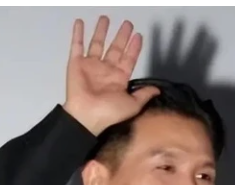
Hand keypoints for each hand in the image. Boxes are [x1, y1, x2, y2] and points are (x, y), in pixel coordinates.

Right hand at [63, 16, 160, 134]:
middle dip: (121, 36)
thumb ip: (144, 94)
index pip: (128, 59)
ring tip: (105, 18)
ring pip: (97, 44)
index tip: (138, 36)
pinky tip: (80, 22)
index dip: (134, 48)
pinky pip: (77, 46)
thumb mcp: (133, 104)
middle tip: (127, 24)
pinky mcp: (77, 63)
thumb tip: (158, 90)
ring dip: (101, 31)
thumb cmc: (110, 112)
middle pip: (115, 48)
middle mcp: (106, 70)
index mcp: (119, 79)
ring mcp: (91, 66)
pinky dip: (78, 34)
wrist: (87, 115)